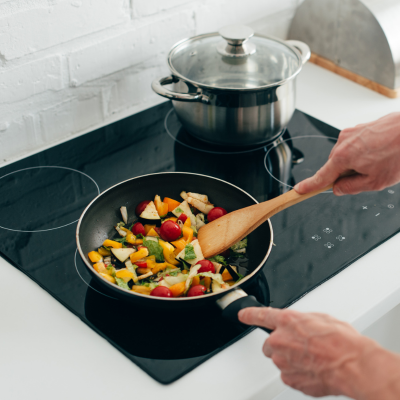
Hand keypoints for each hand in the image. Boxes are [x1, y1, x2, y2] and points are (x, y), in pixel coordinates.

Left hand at [238, 307, 399, 398]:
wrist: (353, 365)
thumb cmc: (342, 341)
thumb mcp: (321, 318)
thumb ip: (302, 321)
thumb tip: (300, 326)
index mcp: (287, 321)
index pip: (260, 315)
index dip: (249, 314)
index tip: (242, 315)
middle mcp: (280, 340)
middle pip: (269, 344)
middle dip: (280, 345)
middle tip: (299, 347)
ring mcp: (283, 362)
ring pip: (280, 361)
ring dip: (291, 360)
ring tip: (312, 359)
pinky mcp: (290, 379)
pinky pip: (289, 375)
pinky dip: (298, 374)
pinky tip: (313, 370)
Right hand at [294, 112, 399, 195]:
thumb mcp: (375, 182)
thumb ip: (351, 187)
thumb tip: (339, 188)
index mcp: (343, 157)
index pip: (321, 176)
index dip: (309, 185)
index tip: (299, 190)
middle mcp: (343, 141)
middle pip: (335, 165)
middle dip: (346, 173)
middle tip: (368, 175)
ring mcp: (351, 132)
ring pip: (346, 154)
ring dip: (357, 161)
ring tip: (379, 161)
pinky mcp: (360, 127)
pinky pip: (355, 144)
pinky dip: (364, 151)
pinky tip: (381, 152)